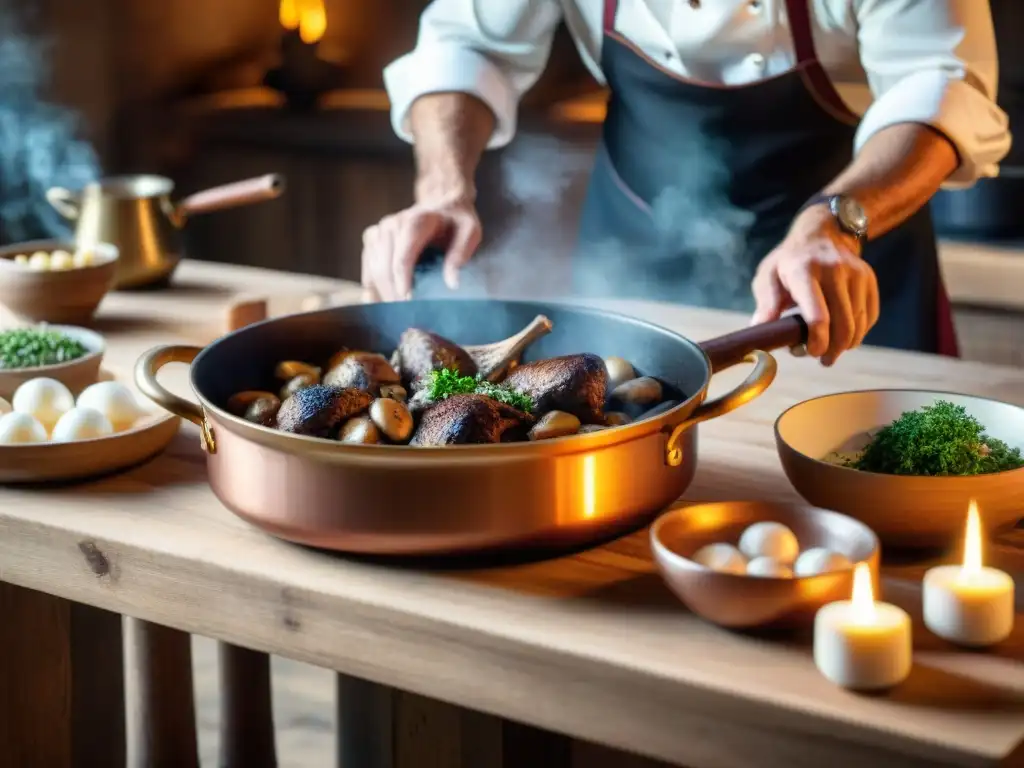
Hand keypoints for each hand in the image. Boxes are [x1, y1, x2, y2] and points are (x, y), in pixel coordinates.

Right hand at [360, 196, 481, 301]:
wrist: (441, 205)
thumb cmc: (457, 222)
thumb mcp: (470, 232)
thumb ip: (461, 253)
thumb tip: (451, 283)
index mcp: (416, 221)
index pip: (402, 257)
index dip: (402, 282)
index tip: (407, 304)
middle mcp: (392, 224)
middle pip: (384, 268)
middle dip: (394, 295)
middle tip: (408, 316)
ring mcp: (379, 231)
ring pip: (373, 270)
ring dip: (384, 294)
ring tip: (400, 312)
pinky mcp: (371, 239)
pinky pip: (367, 269)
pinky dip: (374, 288)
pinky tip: (386, 302)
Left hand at [751, 206, 879, 365]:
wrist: (822, 234)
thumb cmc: (789, 262)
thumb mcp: (768, 277)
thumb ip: (766, 305)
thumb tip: (759, 334)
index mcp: (804, 271)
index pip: (818, 314)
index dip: (818, 340)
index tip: (812, 353)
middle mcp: (834, 271)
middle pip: (843, 323)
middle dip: (834, 349)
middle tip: (823, 359)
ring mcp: (855, 274)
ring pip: (859, 323)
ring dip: (846, 344)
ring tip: (831, 348)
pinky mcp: (869, 279)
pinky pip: (869, 316)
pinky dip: (858, 332)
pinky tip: (844, 335)